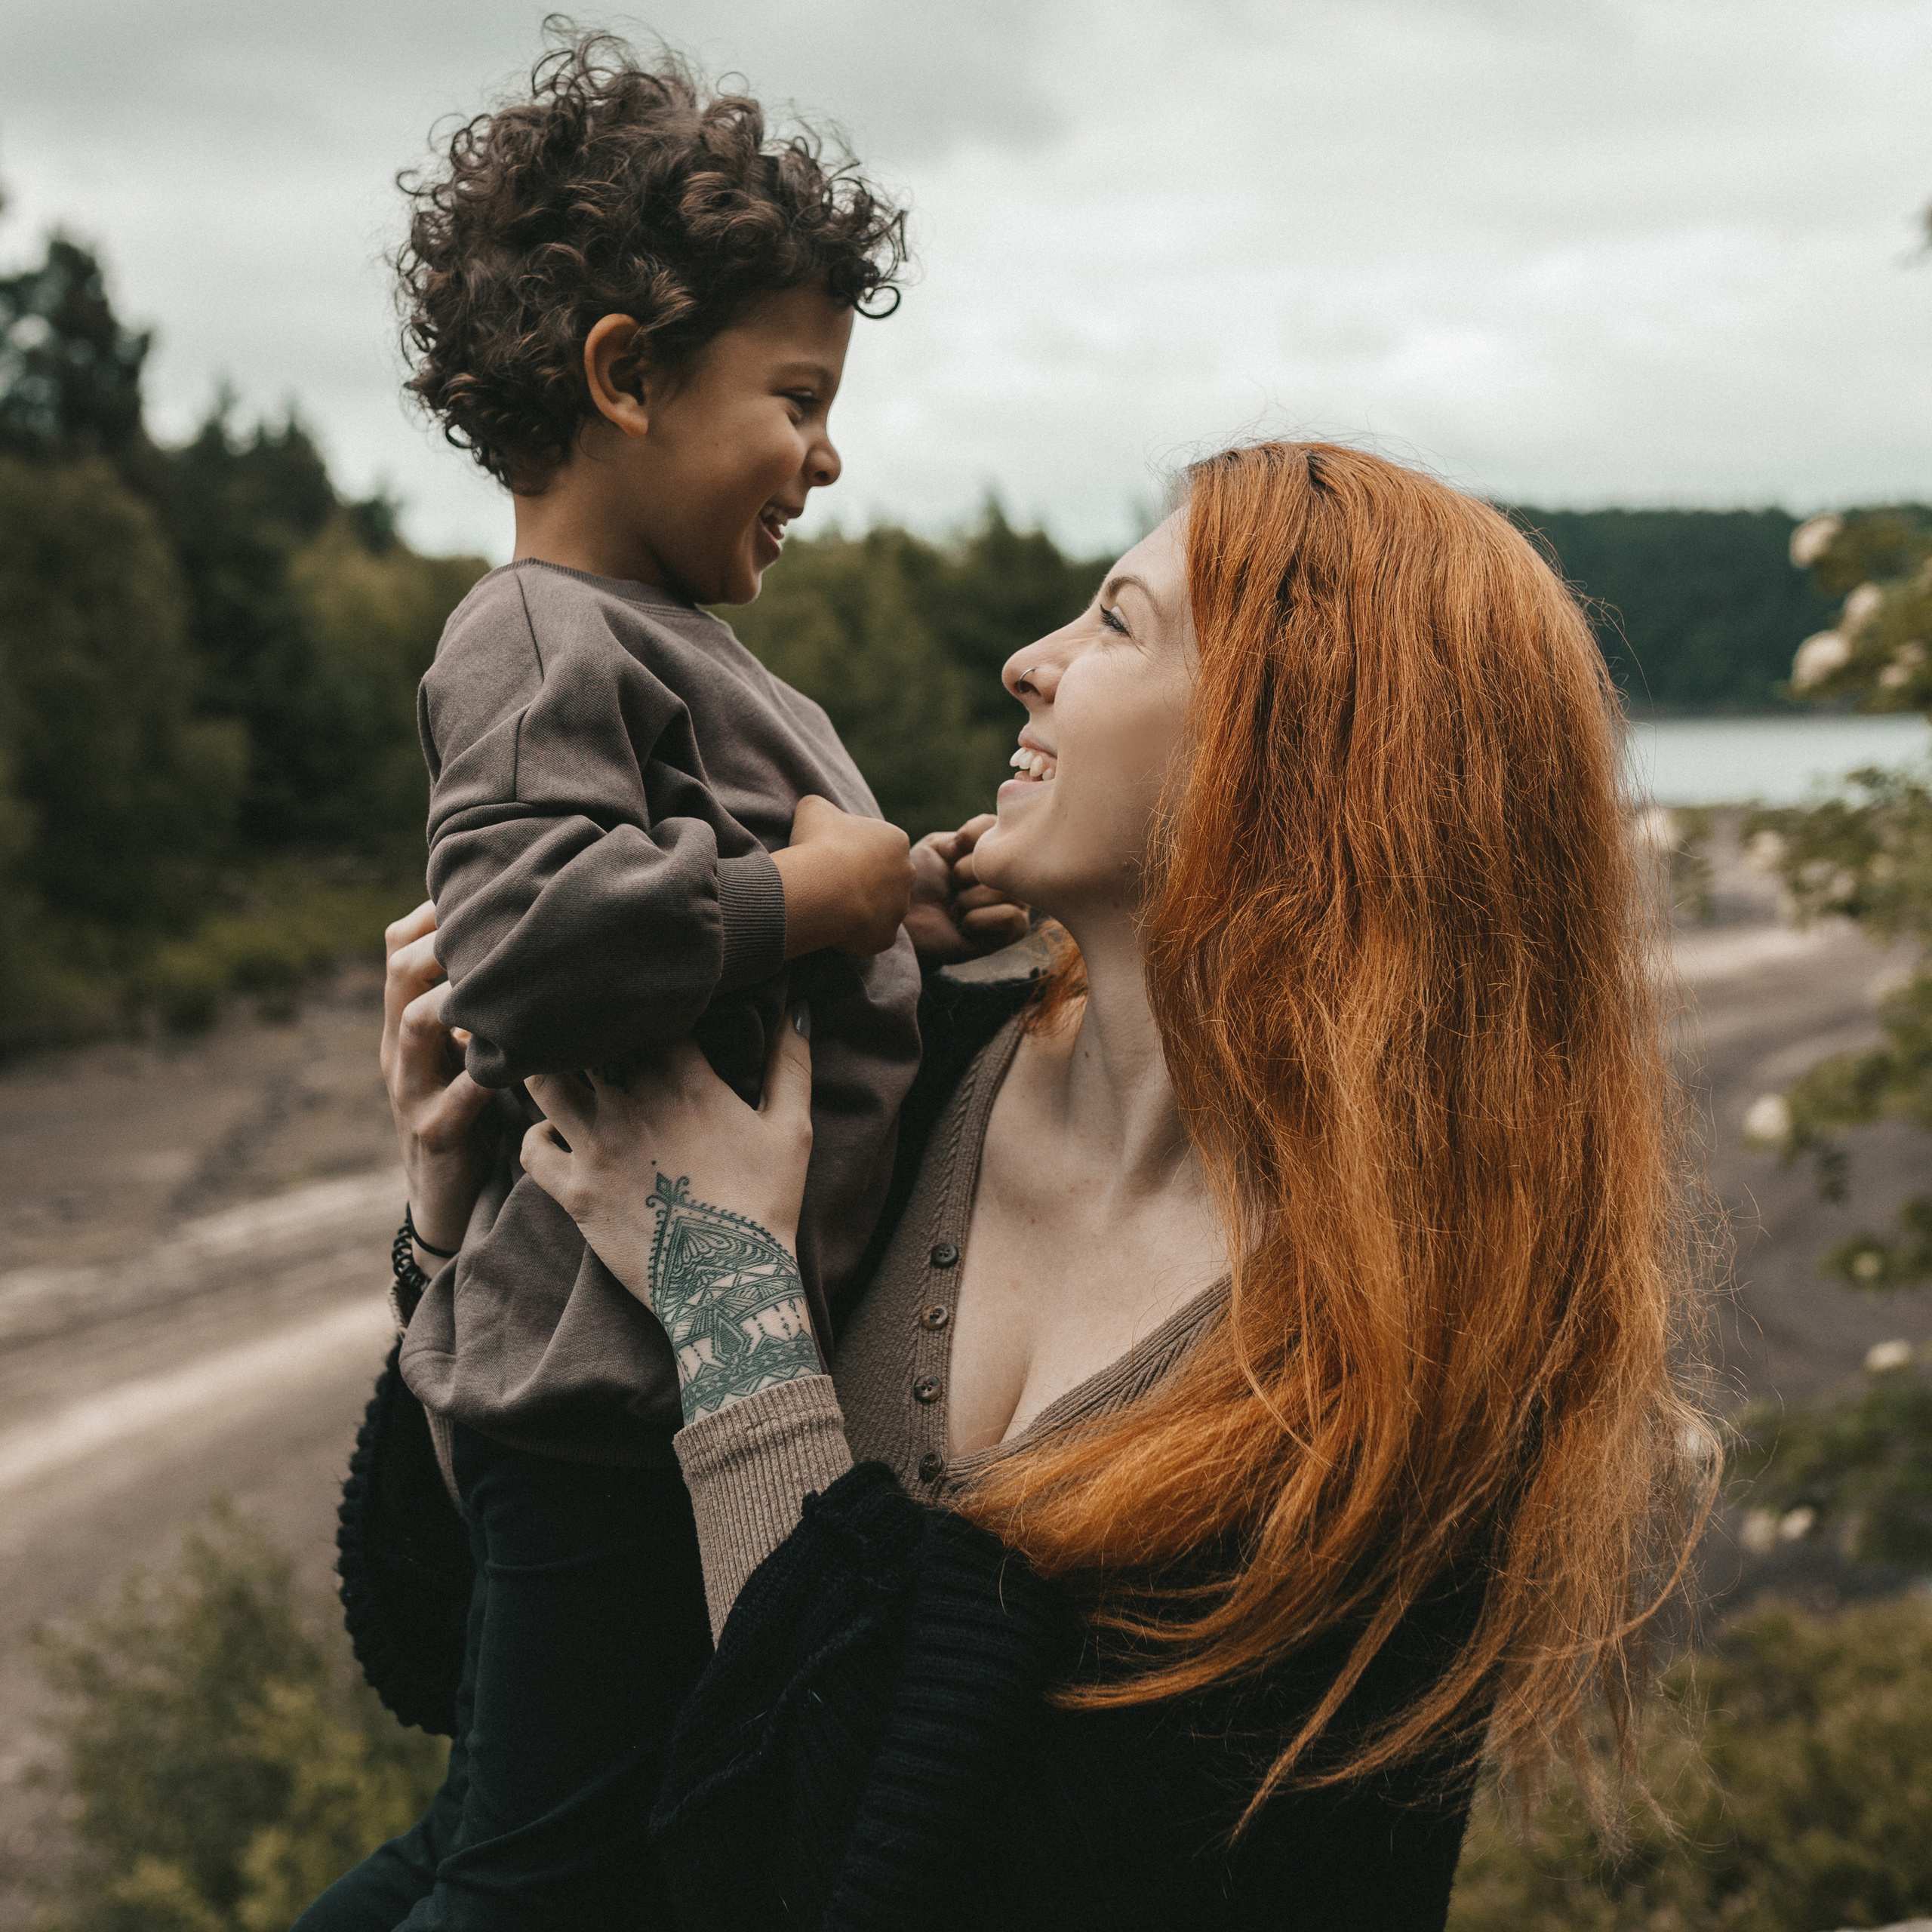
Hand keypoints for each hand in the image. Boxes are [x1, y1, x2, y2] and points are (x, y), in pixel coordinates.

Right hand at [381, 902, 496, 1265]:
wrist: (446, 1200)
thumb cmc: (472, 1112)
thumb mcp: (464, 1052)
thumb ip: (479, 1004)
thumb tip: (529, 941)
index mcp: (407, 1020)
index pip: (400, 945)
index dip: (434, 911)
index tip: (487, 885)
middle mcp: (401, 1048)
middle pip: (400, 969)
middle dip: (443, 936)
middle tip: (496, 918)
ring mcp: (413, 1090)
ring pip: (415, 1021)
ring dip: (457, 992)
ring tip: (503, 972)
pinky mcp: (437, 1132)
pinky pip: (460, 1095)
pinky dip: (490, 1071)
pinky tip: (527, 1053)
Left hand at [521, 1012, 820, 1422]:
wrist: (729, 1283)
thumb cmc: (766, 1201)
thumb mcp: (791, 1127)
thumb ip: (792, 1060)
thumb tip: (800, 1005)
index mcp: (683, 1076)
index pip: (640, 1010)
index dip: (636, 1000)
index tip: (639, 1001)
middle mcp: (630, 1102)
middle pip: (581, 1037)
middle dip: (582, 1026)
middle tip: (585, 1023)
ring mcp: (595, 1147)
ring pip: (543, 1085)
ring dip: (547, 1070)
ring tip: (558, 1068)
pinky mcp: (574, 1191)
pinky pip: (530, 1150)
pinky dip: (536, 1135)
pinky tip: (554, 1132)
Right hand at [772, 794, 913, 958]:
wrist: (820, 888)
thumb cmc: (819, 844)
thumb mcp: (814, 808)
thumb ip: (821, 806)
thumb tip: (817, 808)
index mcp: (896, 841)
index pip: (879, 846)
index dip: (853, 851)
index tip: (832, 855)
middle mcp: (907, 873)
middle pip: (884, 878)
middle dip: (862, 880)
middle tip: (832, 882)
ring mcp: (900, 908)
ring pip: (879, 908)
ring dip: (860, 907)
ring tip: (831, 904)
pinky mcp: (886, 936)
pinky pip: (871, 935)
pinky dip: (855, 934)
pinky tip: (834, 925)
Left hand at [904, 814, 1030, 964]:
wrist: (907, 923)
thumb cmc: (919, 885)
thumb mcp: (936, 848)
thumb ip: (967, 835)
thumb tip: (989, 849)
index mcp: (994, 849)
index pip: (996, 825)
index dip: (969, 837)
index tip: (949, 853)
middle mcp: (1011, 872)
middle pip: (1000, 860)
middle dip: (963, 874)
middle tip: (951, 889)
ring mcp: (1017, 899)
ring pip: (1002, 889)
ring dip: (966, 900)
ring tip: (954, 909)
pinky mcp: (1015, 930)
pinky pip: (1008, 915)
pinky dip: (977, 920)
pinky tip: (964, 926)